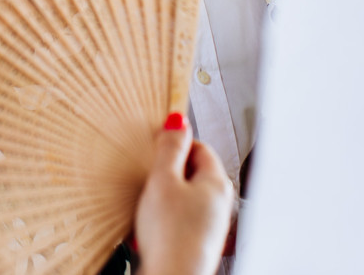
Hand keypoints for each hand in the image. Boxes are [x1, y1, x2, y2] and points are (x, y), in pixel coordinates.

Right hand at [133, 113, 233, 274]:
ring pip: (181, 197)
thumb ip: (169, 149)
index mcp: (217, 183)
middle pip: (190, 172)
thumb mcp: (163, 181)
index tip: (156, 146)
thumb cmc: (172, 237)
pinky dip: (160, 220)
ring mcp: (207, 224)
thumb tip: (178, 121)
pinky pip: (176, 220)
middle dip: (165, 174)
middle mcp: (218, 203)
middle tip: (149, 180)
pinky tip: (148, 228)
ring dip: (160, 199)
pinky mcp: (194, 241)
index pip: (199, 146)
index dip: (175, 144)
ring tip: (146, 208)